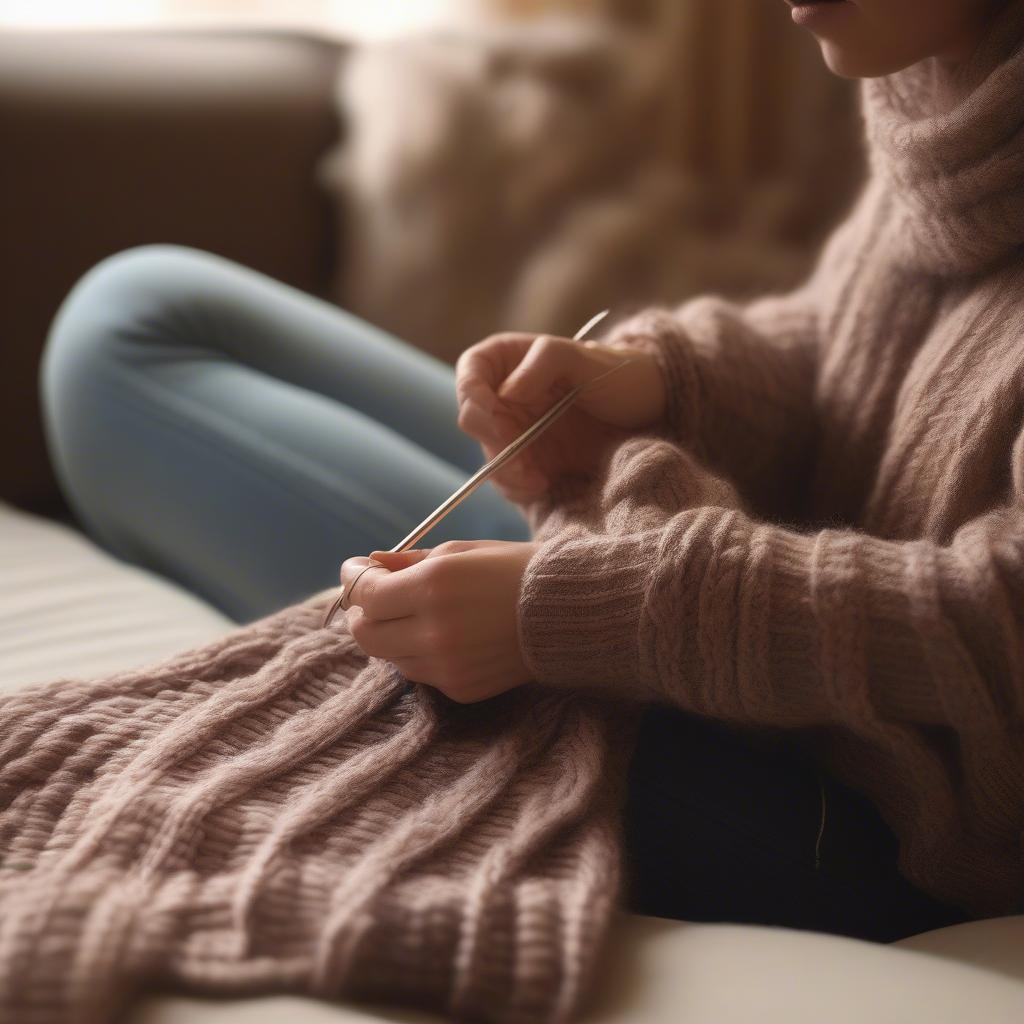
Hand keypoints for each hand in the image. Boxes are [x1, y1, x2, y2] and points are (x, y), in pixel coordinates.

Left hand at [338, 539, 540, 702]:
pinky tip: (447, 635)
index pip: (364, 594)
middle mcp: (433, 631)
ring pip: (389, 656)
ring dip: (391, 633)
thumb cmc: (515, 571)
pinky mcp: (459, 689)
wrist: (568, 614)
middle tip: (377, 595)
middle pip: (364, 634)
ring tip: (418, 613)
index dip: (353, 579)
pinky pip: (419, 672)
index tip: (355, 568)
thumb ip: (408, 561)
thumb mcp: (462, 552)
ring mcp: (445, 666)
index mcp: (432, 588)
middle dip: (363, 612)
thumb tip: (369, 563)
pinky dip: (419, 653)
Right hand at [454, 331, 665, 503]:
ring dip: (506, 473)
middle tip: (520, 462)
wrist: (647, 409)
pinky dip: (518, 487)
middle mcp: (503, 397)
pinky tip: (542, 485)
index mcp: (509, 361)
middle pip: (474, 422)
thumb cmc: (618, 373)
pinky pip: (509, 479)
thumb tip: (507, 391)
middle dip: (493, 444)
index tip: (493, 416)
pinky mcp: (529, 462)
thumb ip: (546, 361)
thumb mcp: (586, 359)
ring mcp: (515, 431)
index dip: (472, 396)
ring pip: (489, 455)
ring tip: (537, 480)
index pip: (470, 374)